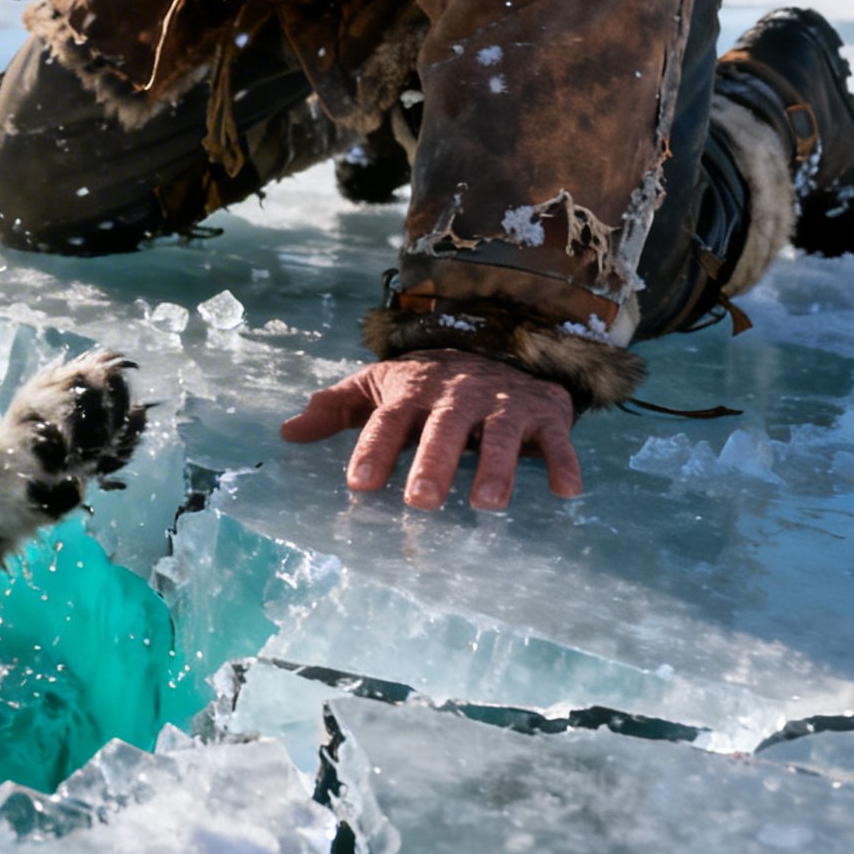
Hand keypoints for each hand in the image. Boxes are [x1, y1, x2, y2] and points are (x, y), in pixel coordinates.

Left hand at [279, 352, 582, 511]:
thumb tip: (286, 432)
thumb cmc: (426, 385)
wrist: (495, 349)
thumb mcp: (378, 387)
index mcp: (414, 391)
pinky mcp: (543, 413)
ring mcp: (502, 403)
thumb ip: (334, 409)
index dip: (373, 450)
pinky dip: (563, 463)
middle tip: (420, 502)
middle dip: (433, 463)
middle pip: (444, 429)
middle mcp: (458, 396)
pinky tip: (567, 492)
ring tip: (487, 504)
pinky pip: (556, 440)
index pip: (389, 421)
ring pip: (501, 434)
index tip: (358, 484)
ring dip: (497, 468)